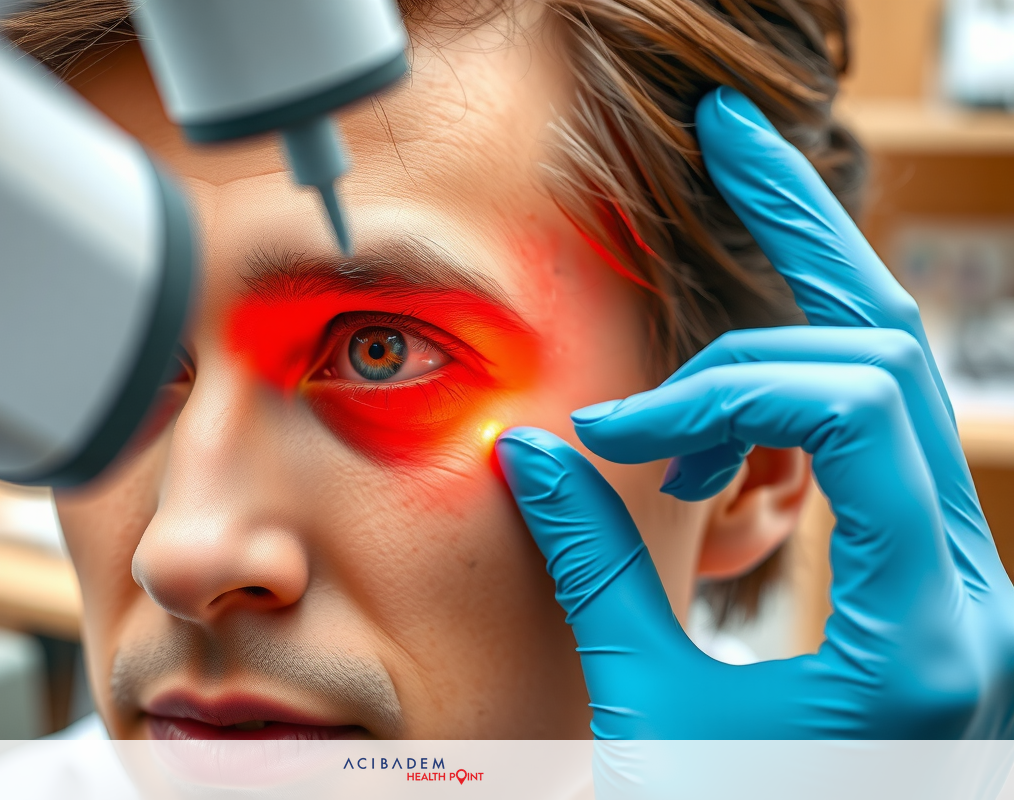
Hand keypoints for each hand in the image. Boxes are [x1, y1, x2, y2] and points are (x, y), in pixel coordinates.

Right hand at [496, 87, 1013, 737]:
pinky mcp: (922, 580)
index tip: (614, 440)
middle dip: (800, 234)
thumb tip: (527, 450)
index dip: (717, 386)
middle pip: (894, 349)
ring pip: (896, 382)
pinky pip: (881, 437)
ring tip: (689, 357)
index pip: (853, 402)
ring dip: (787, 326)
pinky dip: (797, 391)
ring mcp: (956, 580)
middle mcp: (969, 590)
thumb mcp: (650, 713)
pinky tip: (721, 420)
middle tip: (726, 138)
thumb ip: (595, 566)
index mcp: (920, 628)